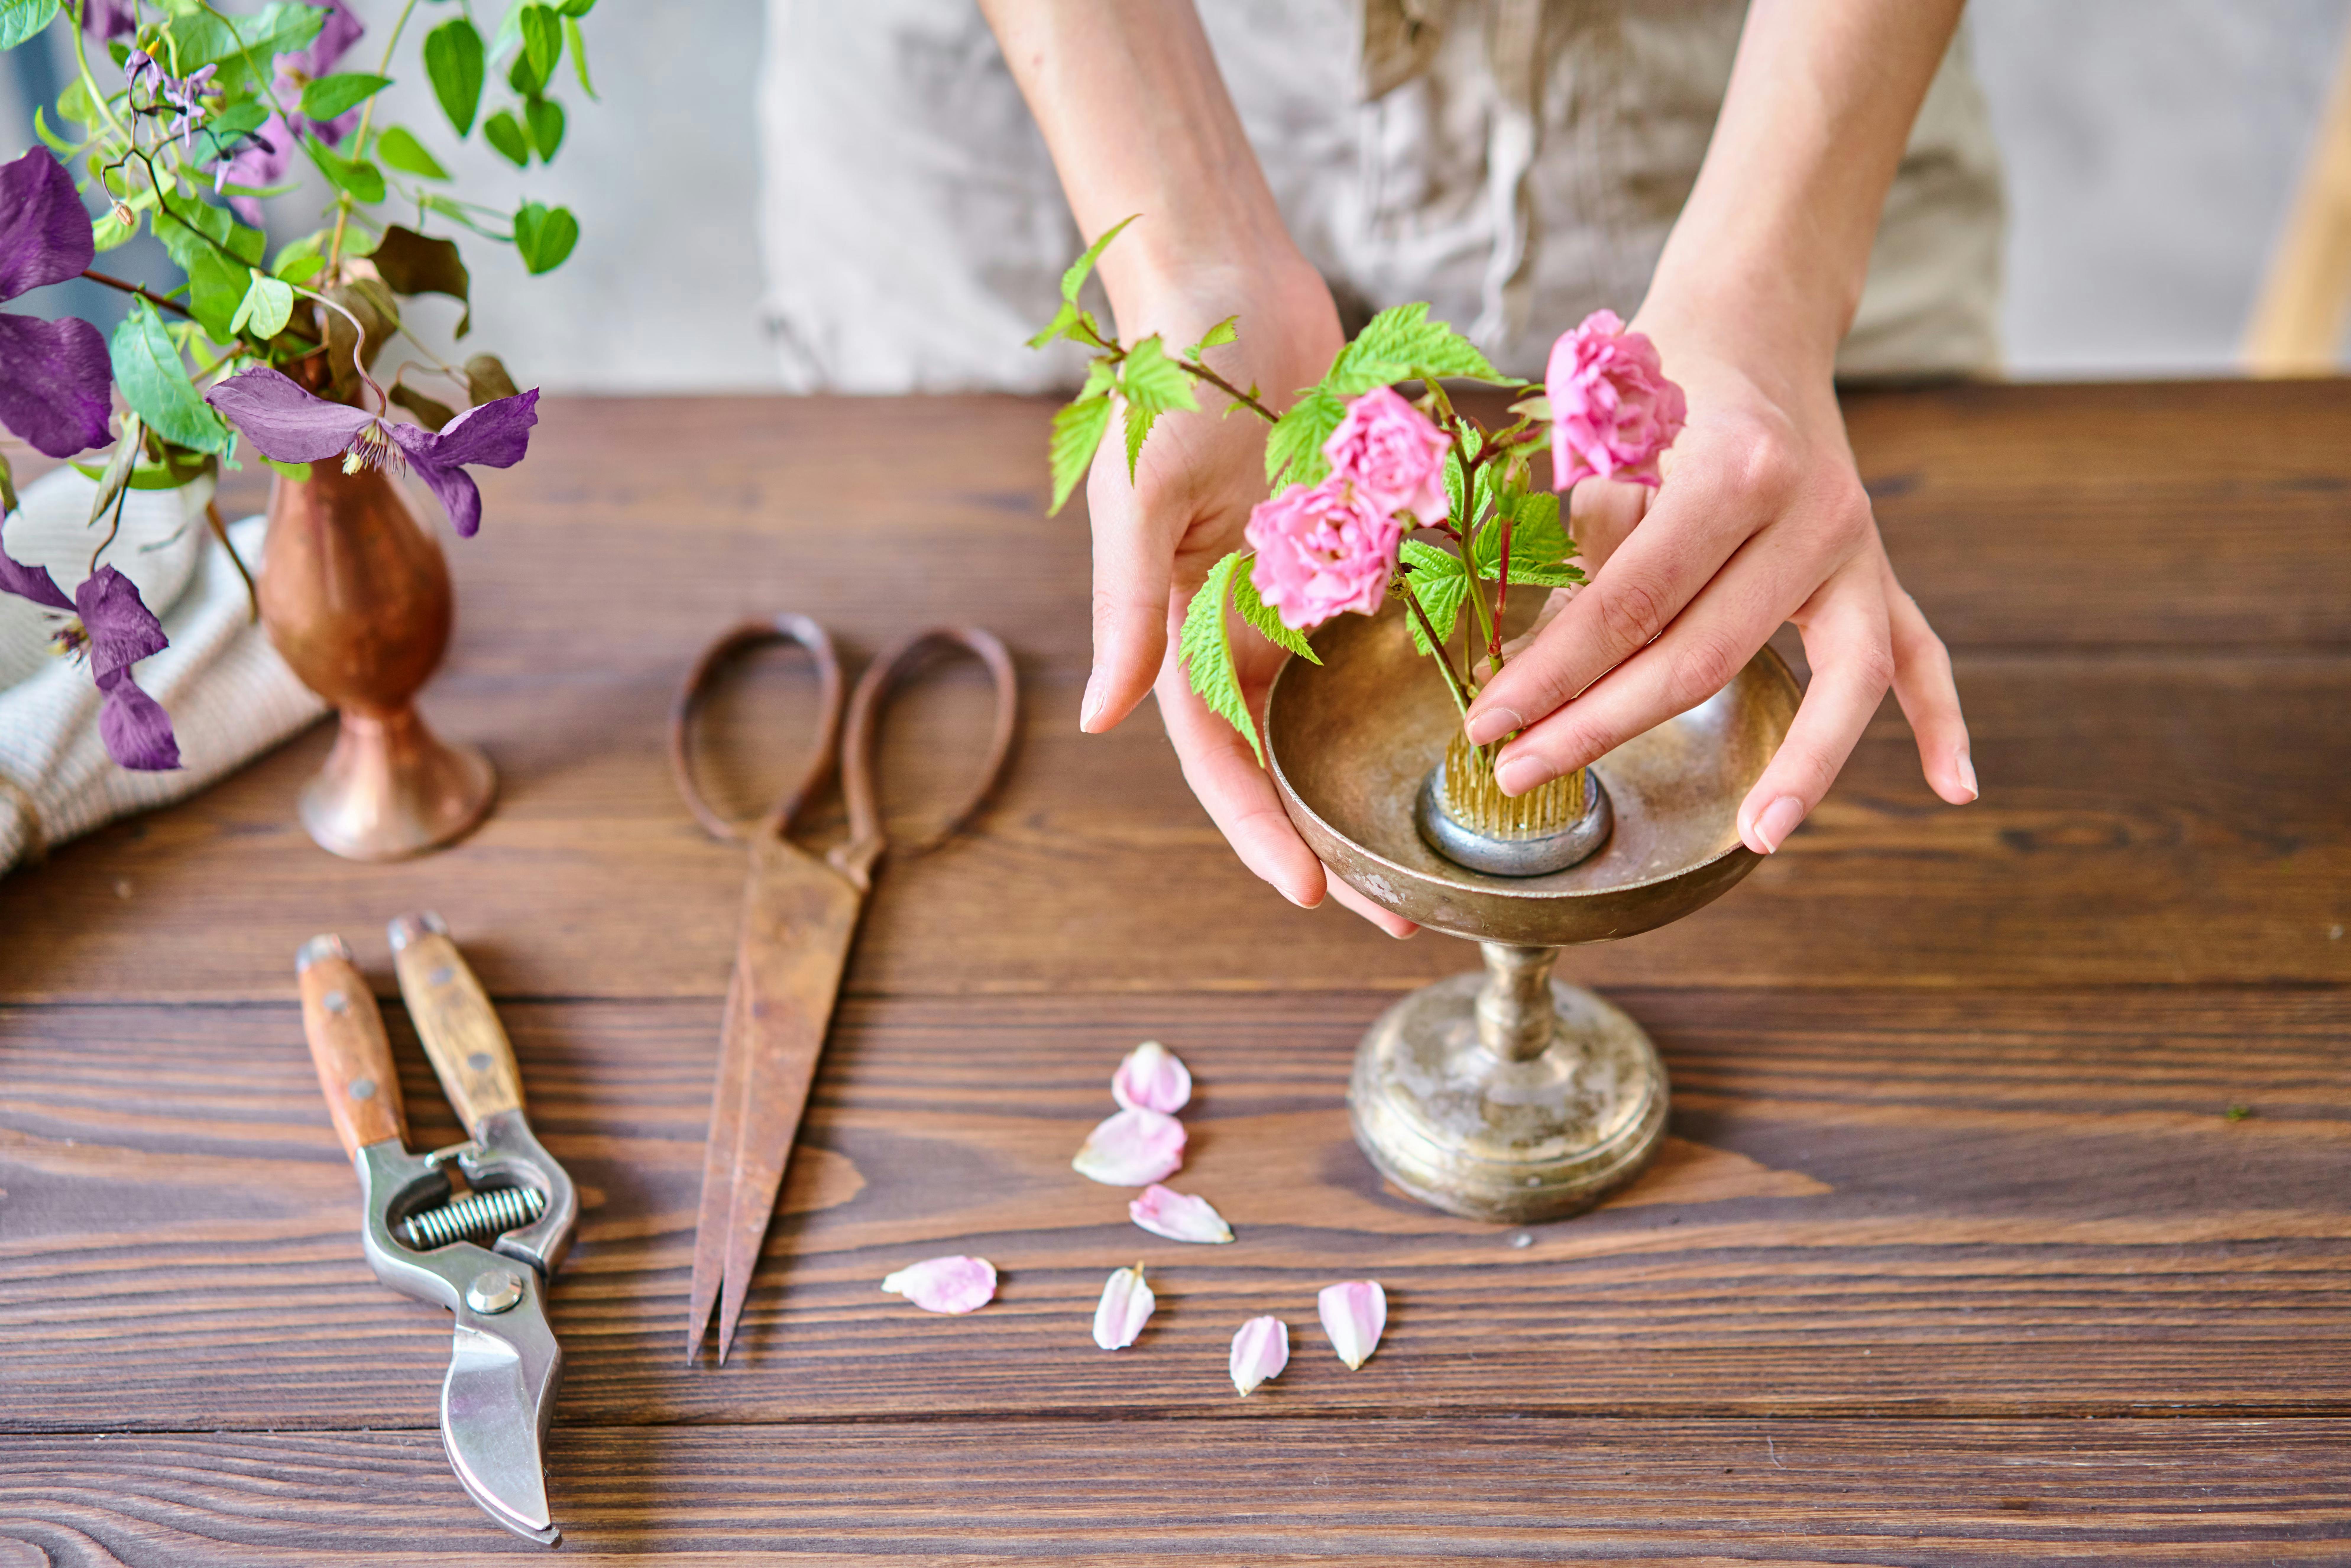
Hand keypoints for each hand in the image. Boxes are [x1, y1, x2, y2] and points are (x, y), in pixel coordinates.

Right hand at [1083, 250, 1419, 935]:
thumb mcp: (1140, 503)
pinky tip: (1488, 723)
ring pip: (1345, 713)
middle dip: (1335, 837)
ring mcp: (1303, 592)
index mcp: (1187, 629)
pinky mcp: (1355, 549)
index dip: (1261, 829)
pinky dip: (1430, 681)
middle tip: (1400, 911)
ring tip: (1446, 847)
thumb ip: (1130, 611)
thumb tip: (1094, 716)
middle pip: (1289, 759)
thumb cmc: (1167, 387)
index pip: (1221, 758)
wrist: (1225, 289)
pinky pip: (1393, 632)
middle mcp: (1246, 626)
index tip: (1314, 890)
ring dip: (1385, 778)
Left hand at [1462, 318, 1975, 855]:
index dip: (1551, 675)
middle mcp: (1812, 511)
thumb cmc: (1662, 386)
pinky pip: (1920, 651)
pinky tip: (1955, 787)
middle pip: (1706, 654)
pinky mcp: (1879, 566)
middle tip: (1522, 774)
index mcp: (1734, 473)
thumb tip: (1525, 676)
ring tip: (1761, 836)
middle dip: (1604, 725)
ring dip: (1804, 762)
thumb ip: (1577, 564)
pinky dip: (1941, 719)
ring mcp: (1859, 544)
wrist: (1752, 321)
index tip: (1488, 725)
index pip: (1628, 607)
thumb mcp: (1601, 455)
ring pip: (1841, 674)